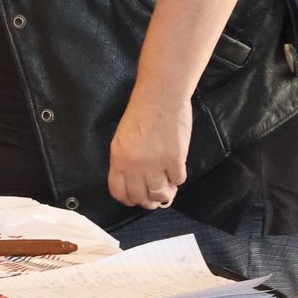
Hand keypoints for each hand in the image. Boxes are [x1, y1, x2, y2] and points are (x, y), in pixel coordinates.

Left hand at [107, 94, 191, 209]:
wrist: (161, 95)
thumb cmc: (141, 112)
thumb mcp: (122, 138)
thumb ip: (125, 160)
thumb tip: (135, 181)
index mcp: (119, 159)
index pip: (119, 192)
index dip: (128, 199)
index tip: (135, 199)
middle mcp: (135, 166)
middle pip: (140, 197)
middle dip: (148, 201)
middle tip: (155, 197)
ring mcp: (156, 163)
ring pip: (160, 194)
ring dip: (165, 194)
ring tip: (168, 188)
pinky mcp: (175, 158)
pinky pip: (178, 180)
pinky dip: (178, 178)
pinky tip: (177, 170)